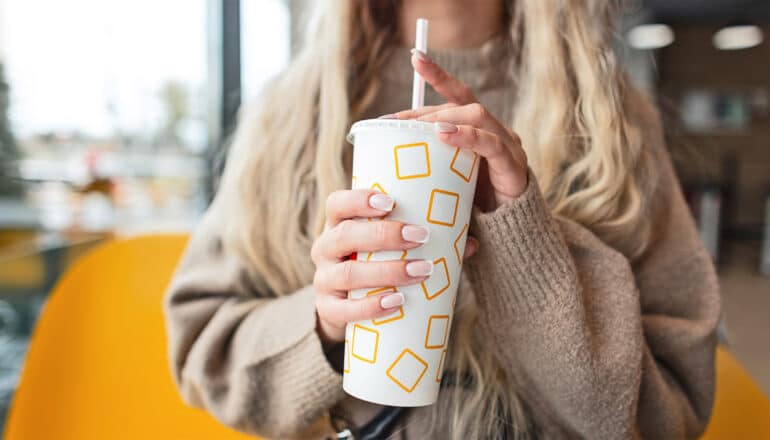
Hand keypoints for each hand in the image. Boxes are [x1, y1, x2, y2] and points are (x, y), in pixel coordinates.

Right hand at [312, 189, 478, 346]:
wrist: (347, 308)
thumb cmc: (376, 265)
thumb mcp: (391, 249)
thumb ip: (426, 242)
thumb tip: (470, 242)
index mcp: (339, 225)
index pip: (337, 204)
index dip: (358, 200)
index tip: (390, 202)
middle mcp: (325, 249)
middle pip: (344, 235)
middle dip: (383, 235)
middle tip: (420, 236)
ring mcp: (323, 280)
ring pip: (348, 274)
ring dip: (387, 271)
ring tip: (421, 271)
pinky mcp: (326, 310)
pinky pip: (343, 310)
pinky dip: (371, 306)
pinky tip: (396, 302)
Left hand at [390, 49, 527, 211]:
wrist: (507, 236)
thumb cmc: (472, 208)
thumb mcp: (446, 181)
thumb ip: (428, 163)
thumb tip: (385, 155)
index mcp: (479, 131)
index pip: (458, 95)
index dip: (438, 75)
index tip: (415, 57)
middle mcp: (495, 131)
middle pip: (462, 104)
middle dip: (427, 110)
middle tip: (396, 121)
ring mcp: (507, 146)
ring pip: (477, 115)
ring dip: (444, 118)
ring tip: (420, 127)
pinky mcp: (513, 165)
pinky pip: (490, 143)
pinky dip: (466, 136)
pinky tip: (444, 135)